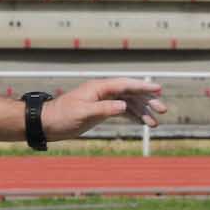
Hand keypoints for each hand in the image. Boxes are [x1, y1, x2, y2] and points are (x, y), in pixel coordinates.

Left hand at [44, 78, 165, 141]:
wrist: (46, 124)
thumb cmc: (61, 117)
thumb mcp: (83, 113)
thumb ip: (104, 109)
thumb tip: (123, 106)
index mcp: (99, 88)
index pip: (125, 85)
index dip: (143, 86)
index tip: (158, 89)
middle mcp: (103, 92)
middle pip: (130, 93)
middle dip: (147, 101)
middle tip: (163, 109)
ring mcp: (103, 101)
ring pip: (128, 104)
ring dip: (142, 112)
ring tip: (154, 124)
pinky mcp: (101, 111)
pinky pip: (121, 112)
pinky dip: (133, 116)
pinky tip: (143, 123)